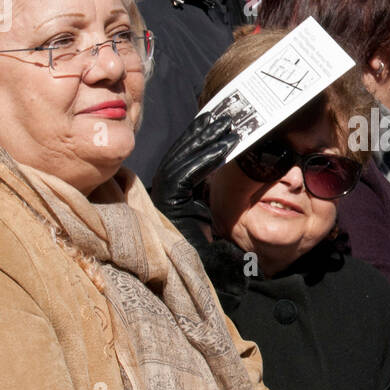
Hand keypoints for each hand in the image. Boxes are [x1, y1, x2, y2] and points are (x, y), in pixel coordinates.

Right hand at [151, 110, 239, 241]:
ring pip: (183, 159)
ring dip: (207, 140)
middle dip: (202, 132)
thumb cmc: (208, 248)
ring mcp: (162, 197)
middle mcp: (161, 191)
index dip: (197, 137)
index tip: (214, 121)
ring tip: (227, 126)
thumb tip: (218, 163)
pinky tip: (224, 148)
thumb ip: (207, 189)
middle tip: (224, 115)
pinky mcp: (168, 203)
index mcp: (170, 192)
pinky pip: (188, 174)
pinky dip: (206, 159)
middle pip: (180, 153)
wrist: (201, 274)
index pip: (182, 157)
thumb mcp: (207, 210)